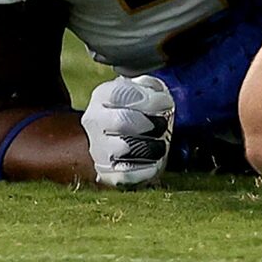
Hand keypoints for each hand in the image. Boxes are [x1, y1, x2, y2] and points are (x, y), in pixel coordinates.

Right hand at [82, 74, 174, 188]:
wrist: (120, 138)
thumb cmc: (137, 108)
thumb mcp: (142, 90)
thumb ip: (151, 87)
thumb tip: (158, 94)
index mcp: (102, 96)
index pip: (120, 94)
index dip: (146, 98)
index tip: (166, 102)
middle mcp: (95, 122)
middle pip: (121, 120)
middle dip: (148, 122)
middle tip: (162, 125)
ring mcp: (98, 149)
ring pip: (122, 148)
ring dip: (149, 147)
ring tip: (160, 145)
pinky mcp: (106, 173)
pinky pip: (125, 175)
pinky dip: (145, 170)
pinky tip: (156, 163)